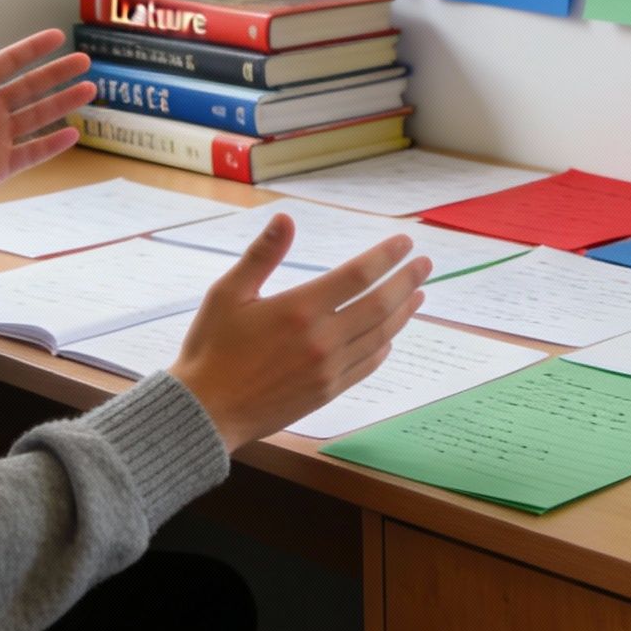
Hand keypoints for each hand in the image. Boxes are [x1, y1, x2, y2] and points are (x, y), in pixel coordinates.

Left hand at [0, 13, 94, 227]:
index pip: (8, 63)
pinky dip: (53, 144)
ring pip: (38, 116)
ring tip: (90, 89)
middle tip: (85, 61)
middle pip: (31, 87)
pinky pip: (32, 152)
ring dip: (64, 103)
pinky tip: (74, 132)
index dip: (32, 49)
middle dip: (58, 74)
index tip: (57, 36)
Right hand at [168, 215, 430, 450]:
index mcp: (300, 309)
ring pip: (380, 335)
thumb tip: (285, 218)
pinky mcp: (327, 392)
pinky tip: (390, 336)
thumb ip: (262, 255)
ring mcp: (328, 369)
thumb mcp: (228, 293)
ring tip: (418, 294)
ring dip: (403, 312)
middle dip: (406, 280)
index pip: (358, 275)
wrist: (205, 411)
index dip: (386, 256)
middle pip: (380, 304)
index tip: (405, 242)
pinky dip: (384, 347)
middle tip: (425, 264)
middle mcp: (322, 339)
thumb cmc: (211, 349)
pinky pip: (367, 366)